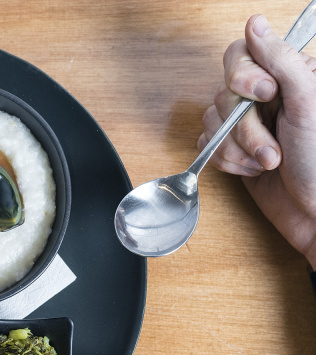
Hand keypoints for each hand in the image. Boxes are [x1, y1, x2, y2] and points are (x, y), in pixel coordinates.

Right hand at [199, 14, 315, 267]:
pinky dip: (226, 162)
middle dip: (244, 127)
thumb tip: (255, 24)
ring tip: (267, 164)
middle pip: (223, 94)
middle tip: (272, 145)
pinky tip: (250, 171)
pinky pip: (208, 146)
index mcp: (288, 77)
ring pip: (212, 122)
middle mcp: (266, 98)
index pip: (240, 56)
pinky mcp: (233, 151)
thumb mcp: (308, 104)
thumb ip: (281, 60)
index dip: (243, 76)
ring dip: (237, 149)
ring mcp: (247, 125)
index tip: (265, 94)